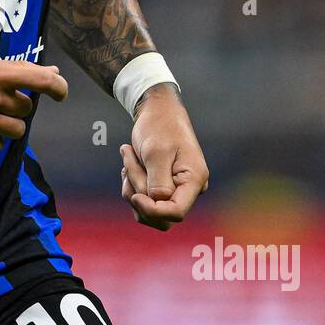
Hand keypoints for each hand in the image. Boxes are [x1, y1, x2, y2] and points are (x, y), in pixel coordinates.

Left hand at [119, 83, 208, 229]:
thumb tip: (156, 204)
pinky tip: (130, 163)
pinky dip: (131, 185)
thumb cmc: (160, 126)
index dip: (152, 210)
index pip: (176, 212)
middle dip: (138, 193)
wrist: (158, 111)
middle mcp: (190, 189)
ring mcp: (177, 190)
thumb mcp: (156, 152)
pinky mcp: (164, 189)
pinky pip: (143, 201)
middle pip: (159, 213)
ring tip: (129, 157)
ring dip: (132, 186)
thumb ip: (158, 182)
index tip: (134, 196)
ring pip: (147, 209)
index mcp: (194, 179)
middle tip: (129, 161)